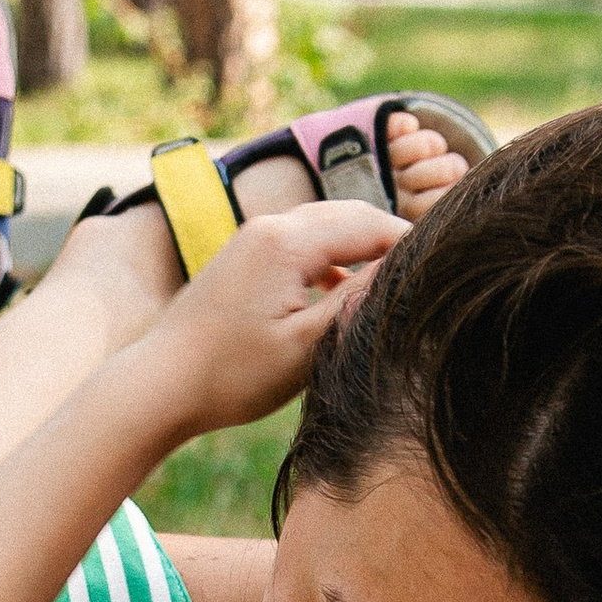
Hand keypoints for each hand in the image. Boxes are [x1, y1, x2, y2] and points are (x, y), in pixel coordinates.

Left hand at [125, 202, 403, 434]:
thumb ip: (357, 303)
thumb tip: (403, 271)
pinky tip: (339, 301)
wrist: (159, 385)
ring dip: (359, 254)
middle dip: (389, 243)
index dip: (411, 246)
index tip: (442, 271)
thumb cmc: (230, 374)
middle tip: (425, 276)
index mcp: (288, 241)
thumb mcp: (306, 346)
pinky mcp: (244, 258)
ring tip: (389, 290)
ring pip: (326, 230)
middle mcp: (270, 226)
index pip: (371, 224)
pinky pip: (301, 248)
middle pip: (350, 216)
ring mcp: (253, 239)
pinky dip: (329, 265)